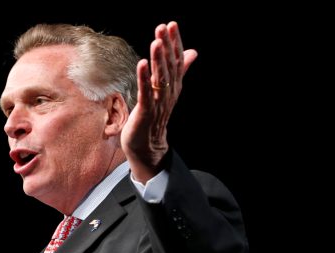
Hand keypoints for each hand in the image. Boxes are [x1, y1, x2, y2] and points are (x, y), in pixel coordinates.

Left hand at [122, 21, 196, 182]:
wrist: (147, 146)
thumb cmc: (154, 117)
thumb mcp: (167, 90)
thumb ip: (179, 70)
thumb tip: (193, 51)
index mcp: (174, 86)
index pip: (176, 61)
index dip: (175, 43)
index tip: (172, 25)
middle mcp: (169, 93)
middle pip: (169, 66)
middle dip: (166, 46)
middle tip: (163, 27)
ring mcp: (158, 103)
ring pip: (160, 78)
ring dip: (158, 59)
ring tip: (156, 41)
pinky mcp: (146, 111)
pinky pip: (146, 93)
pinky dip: (144, 78)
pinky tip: (142, 64)